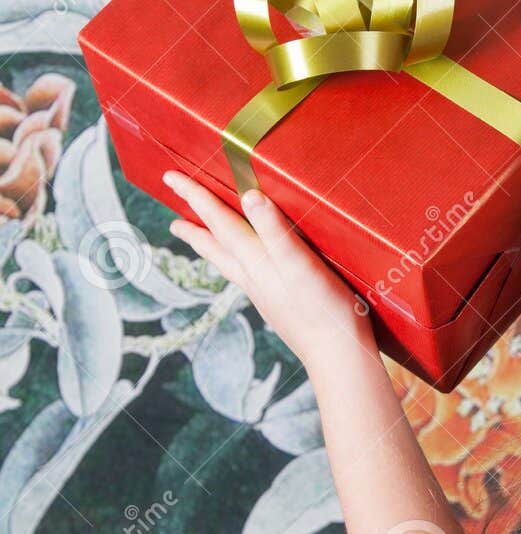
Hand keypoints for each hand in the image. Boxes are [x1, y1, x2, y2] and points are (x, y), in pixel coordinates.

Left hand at [162, 169, 371, 375]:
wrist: (336, 355)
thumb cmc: (324, 309)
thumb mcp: (300, 263)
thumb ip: (274, 230)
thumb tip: (249, 197)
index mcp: (256, 261)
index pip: (219, 222)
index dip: (196, 197)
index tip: (170, 178)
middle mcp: (253, 277)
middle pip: (215, 248)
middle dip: (194, 230)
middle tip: (173, 222)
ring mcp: (264, 294)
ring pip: (228, 264)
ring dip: (211, 248)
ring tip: (200, 242)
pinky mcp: (279, 306)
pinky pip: (246, 276)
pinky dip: (235, 263)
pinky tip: (249, 268)